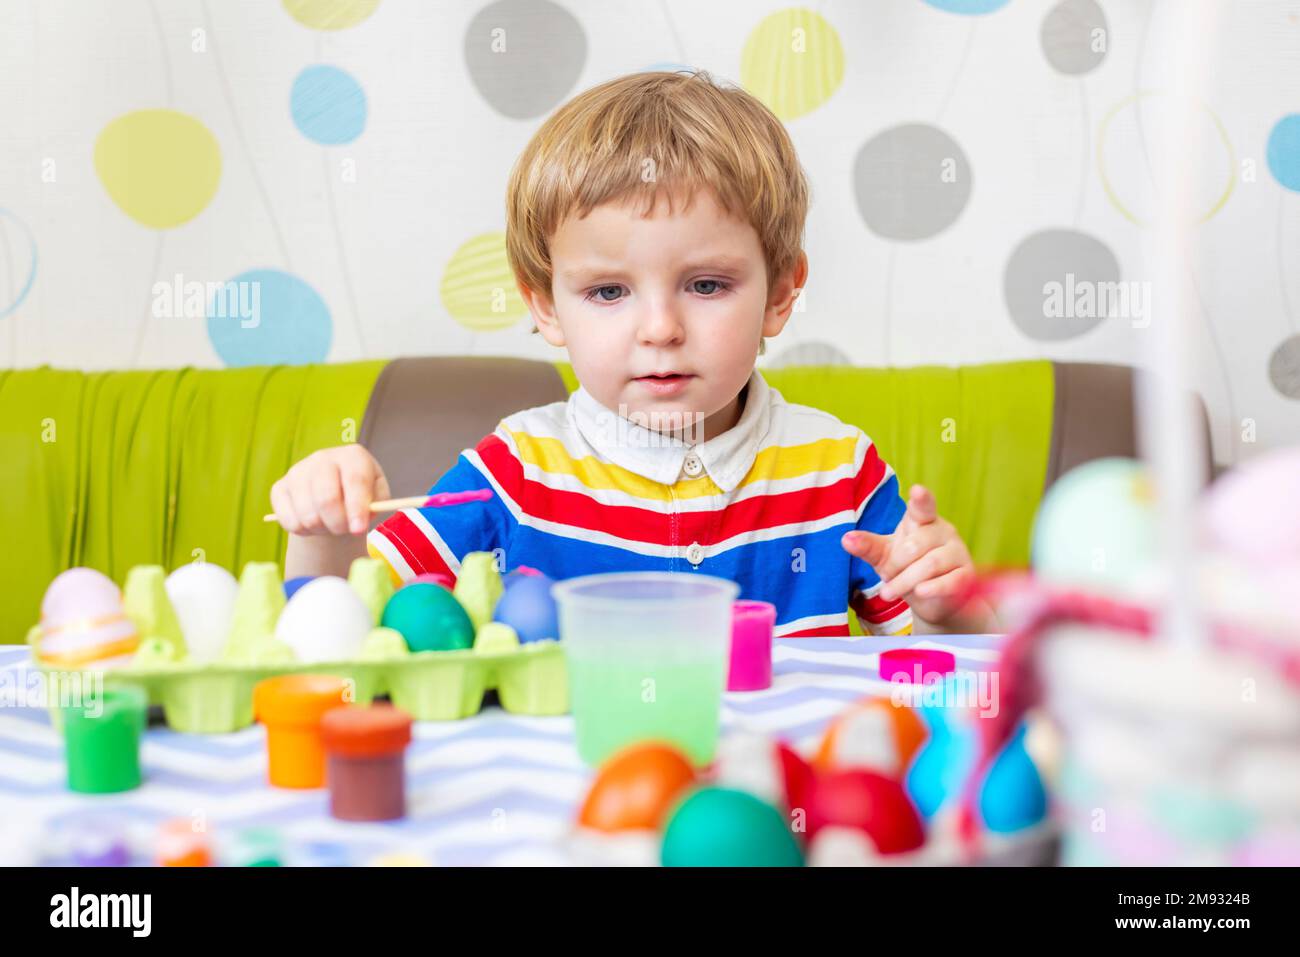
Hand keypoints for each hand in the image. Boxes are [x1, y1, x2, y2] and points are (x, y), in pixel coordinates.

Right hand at [269, 446, 390, 536]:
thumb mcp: (377, 496)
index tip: (358, 529)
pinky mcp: (279, 488)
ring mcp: (298, 471)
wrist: (333, 494)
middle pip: (327, 498)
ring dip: (322, 529)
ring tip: (330, 526)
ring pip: (308, 514)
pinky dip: (304, 532)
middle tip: (344, 531)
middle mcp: (323, 458)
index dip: (357, 508)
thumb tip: (361, 519)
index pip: (354, 480)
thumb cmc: (359, 495)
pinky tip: (313, 524)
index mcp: (352, 456)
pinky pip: (289, 521)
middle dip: (338, 524)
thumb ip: (376, 505)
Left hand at [841, 484, 975, 625]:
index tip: (917, 491)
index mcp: (923, 520)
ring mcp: (958, 552)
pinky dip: (934, 588)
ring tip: (887, 593)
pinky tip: (920, 593)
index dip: (921, 499)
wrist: (933, 600)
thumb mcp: (884, 556)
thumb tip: (846, 539)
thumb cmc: (907, 568)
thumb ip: (868, 547)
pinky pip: (951, 581)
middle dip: (895, 565)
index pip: (923, 507)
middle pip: (915, 545)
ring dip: (905, 581)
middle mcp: (943, 531)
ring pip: (930, 564)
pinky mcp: (966, 575)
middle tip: (884, 578)